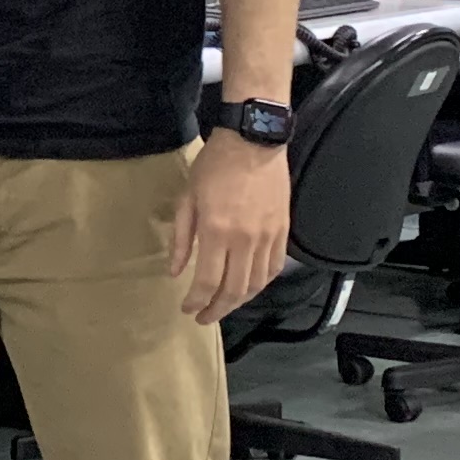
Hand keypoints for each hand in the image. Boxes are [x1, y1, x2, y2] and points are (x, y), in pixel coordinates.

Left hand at [173, 137, 289, 325]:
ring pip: (256, 284)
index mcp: (216, 231)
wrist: (254, 141)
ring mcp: (267, 237)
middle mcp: (245, 240)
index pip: (207, 281)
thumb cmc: (214, 167)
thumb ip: (182, 238)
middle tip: (204, 317)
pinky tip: (249, 287)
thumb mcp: (187, 199)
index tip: (187, 309)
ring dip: (239, 301)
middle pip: (234, 290)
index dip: (196, 301)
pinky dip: (261, 284)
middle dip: (217, 309)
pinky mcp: (283, 231)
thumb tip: (176, 271)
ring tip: (224, 305)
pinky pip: (274, 268)